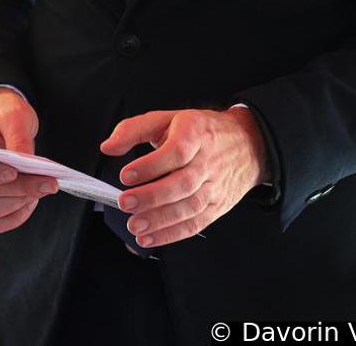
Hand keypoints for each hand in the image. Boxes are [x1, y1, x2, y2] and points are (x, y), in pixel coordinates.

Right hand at [0, 89, 57, 232]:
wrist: (7, 121)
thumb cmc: (5, 113)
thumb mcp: (13, 113)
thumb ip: (18, 136)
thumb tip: (27, 163)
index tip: (13, 172)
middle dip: (19, 190)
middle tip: (50, 181)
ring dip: (20, 204)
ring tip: (43, 186)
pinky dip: (19, 215)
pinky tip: (34, 198)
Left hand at [100, 107, 267, 248]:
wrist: (247, 144)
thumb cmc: (200, 131)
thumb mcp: (166, 118)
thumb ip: (134, 129)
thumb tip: (108, 147)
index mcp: (195, 134)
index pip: (176, 152)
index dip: (151, 165)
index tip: (125, 174)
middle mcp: (208, 162)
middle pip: (183, 183)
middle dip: (152, 196)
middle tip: (125, 203)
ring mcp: (215, 187)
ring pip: (190, 207)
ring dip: (161, 220)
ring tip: (135, 225)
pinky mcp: (217, 207)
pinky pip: (196, 223)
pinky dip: (172, 234)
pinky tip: (151, 238)